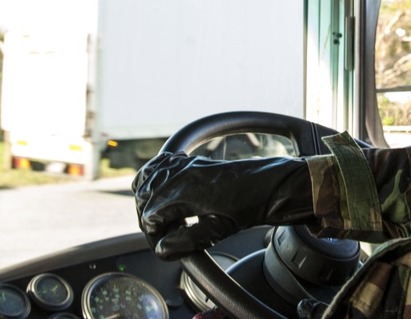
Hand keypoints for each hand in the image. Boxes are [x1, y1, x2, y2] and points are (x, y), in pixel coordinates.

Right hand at [132, 152, 314, 259]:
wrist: (266, 184)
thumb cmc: (248, 205)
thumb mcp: (220, 229)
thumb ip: (188, 240)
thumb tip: (162, 248)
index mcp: (187, 191)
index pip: (150, 215)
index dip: (154, 234)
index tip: (165, 243)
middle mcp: (182, 174)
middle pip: (144, 197)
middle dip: (148, 218)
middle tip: (166, 234)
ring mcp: (185, 165)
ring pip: (147, 180)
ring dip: (148, 200)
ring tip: (164, 218)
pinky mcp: (190, 162)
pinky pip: (159, 165)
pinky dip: (152, 177)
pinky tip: (162, 193)